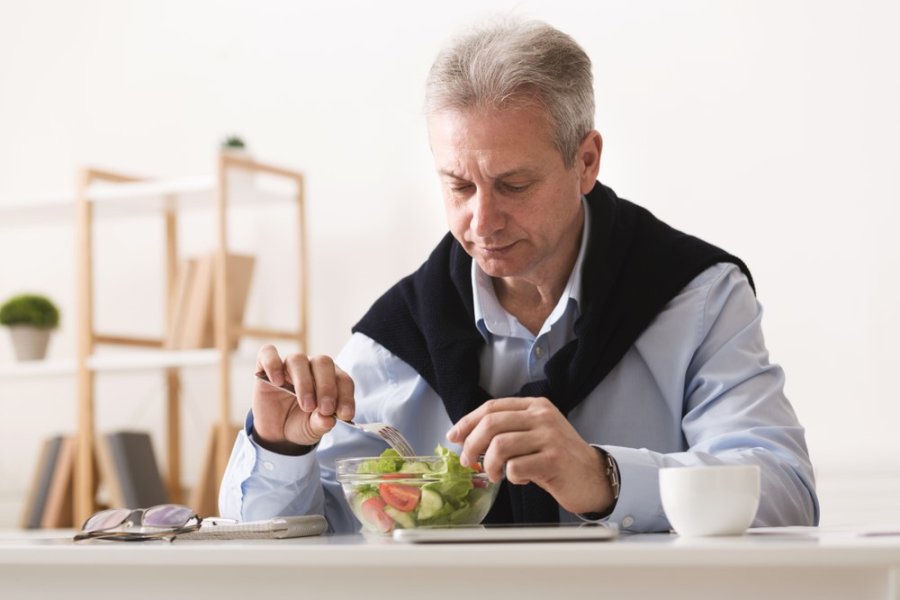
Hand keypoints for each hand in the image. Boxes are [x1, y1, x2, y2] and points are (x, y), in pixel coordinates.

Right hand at [252, 345, 354, 452]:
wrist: (277, 433)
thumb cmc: (301, 424)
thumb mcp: (314, 429)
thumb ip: (321, 423)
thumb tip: (328, 419)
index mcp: (330, 380)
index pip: (342, 379)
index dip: (346, 396)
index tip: (345, 414)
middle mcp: (312, 368)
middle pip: (323, 363)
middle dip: (327, 387)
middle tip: (325, 409)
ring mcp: (289, 366)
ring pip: (298, 360)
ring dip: (304, 383)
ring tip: (307, 405)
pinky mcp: (266, 368)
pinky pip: (268, 354)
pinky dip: (273, 364)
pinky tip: (276, 381)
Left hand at [446, 396, 613, 514]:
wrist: (594, 476)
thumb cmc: (558, 457)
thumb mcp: (535, 434)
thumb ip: (508, 429)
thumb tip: (466, 438)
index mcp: (535, 406)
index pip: (492, 407)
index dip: (467, 422)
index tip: (453, 437)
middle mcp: (542, 417)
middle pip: (491, 423)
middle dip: (471, 444)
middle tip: (468, 461)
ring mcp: (549, 437)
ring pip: (500, 445)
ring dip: (489, 464)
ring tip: (494, 474)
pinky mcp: (553, 460)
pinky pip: (516, 467)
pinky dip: (510, 477)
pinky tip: (519, 479)